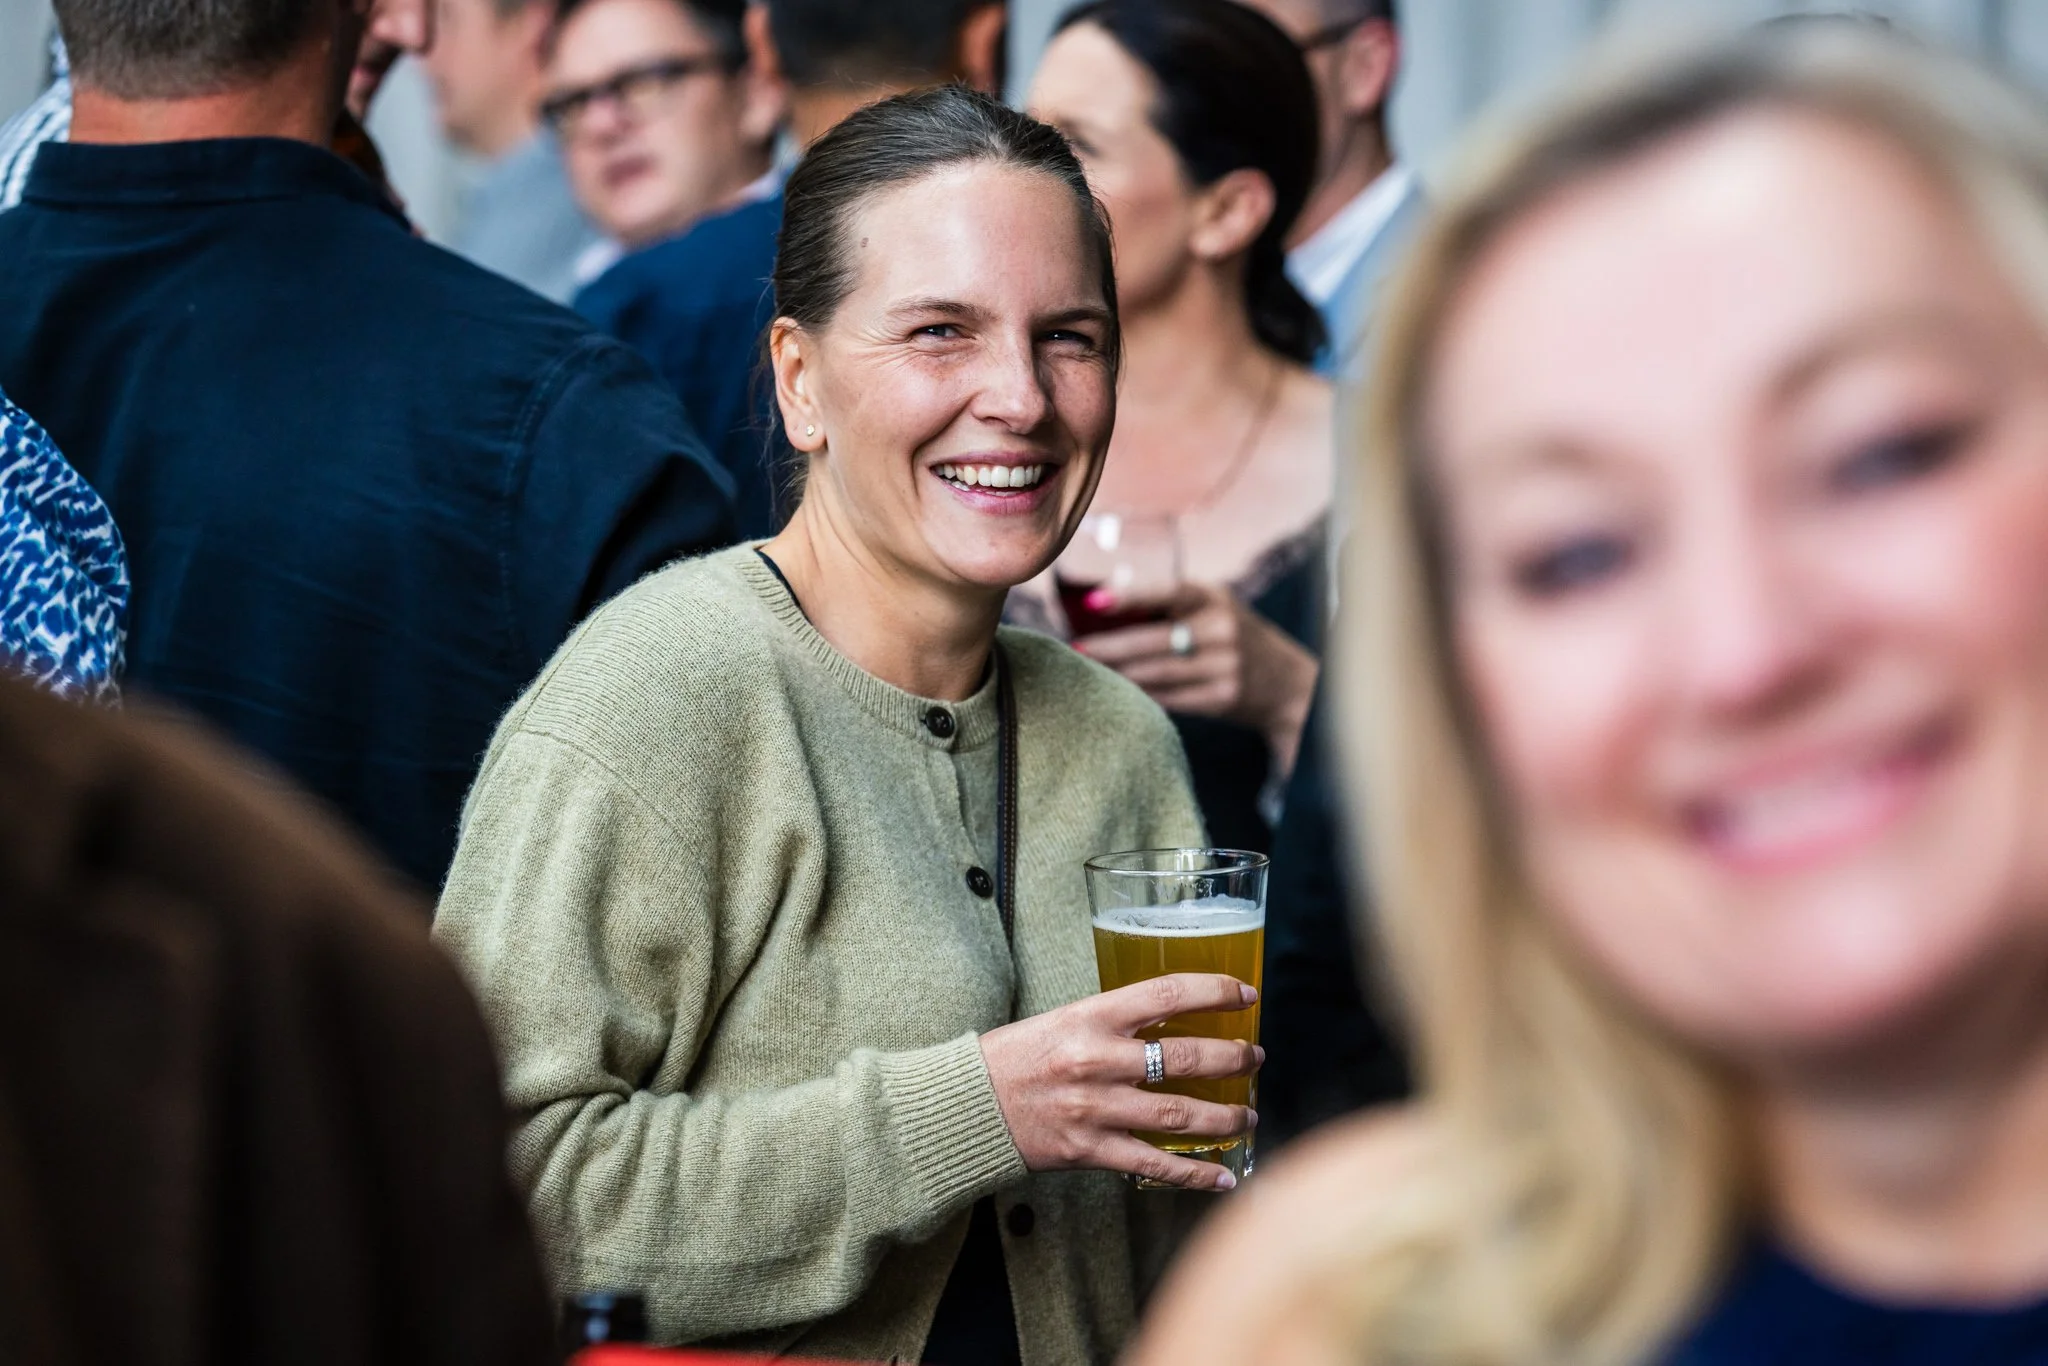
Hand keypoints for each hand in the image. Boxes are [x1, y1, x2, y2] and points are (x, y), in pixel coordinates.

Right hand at [980, 974, 1262, 1191]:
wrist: (969, 1105)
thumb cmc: (1017, 1057)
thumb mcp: (1065, 1020)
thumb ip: (1116, 1022)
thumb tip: (1174, 1023)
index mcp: (1091, 1016)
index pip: (1168, 993)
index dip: (1216, 992)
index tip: (1246, 995)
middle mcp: (1097, 1060)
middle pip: (1184, 1057)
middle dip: (1232, 1058)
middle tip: (1255, 1058)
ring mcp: (1095, 1108)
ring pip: (1179, 1114)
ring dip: (1225, 1116)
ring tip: (1249, 1115)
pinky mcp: (1088, 1150)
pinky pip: (1154, 1165)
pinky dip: (1196, 1174)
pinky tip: (1225, 1175)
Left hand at [1074, 582, 1318, 773]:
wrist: (1287, 684)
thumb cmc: (1233, 639)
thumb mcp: (1214, 609)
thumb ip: (1172, 607)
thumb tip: (1100, 608)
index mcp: (1214, 598)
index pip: (1168, 592)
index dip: (1130, 596)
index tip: (1095, 602)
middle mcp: (1222, 630)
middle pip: (1153, 640)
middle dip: (1109, 646)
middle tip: (1077, 648)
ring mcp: (1224, 666)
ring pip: (1156, 672)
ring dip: (1118, 674)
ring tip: (1090, 670)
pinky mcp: (1222, 698)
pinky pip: (1169, 698)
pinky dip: (1141, 695)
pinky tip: (1119, 692)